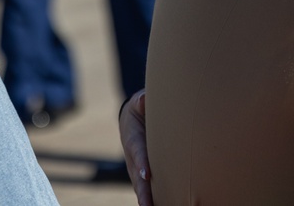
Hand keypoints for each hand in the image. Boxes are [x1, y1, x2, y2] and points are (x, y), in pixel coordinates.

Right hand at [119, 89, 152, 205]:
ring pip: (141, 186)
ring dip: (147, 198)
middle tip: (148, 205)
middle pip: (137, 177)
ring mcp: (137, 167)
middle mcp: (133, 157)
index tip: (147, 174)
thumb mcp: (140, 102)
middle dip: (143, 192)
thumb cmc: (140, 108)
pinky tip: (162, 204)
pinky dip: (152, 197)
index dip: (142, 163)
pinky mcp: (143, 172)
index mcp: (132, 138)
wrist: (131, 118)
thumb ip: (142, 101)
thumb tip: (144, 99)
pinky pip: (147, 186)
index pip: (137, 152)